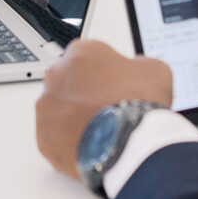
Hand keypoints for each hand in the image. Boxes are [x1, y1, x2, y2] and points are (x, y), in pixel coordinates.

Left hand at [35, 39, 174, 178]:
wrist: (129, 141)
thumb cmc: (139, 103)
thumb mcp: (154, 69)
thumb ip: (138, 65)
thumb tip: (137, 71)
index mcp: (81, 52)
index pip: (87, 57)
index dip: (103, 72)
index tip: (114, 85)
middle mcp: (57, 76)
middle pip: (68, 81)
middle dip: (84, 93)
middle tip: (106, 108)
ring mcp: (47, 107)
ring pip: (58, 110)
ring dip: (73, 117)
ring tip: (99, 131)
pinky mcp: (44, 137)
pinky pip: (54, 137)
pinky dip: (68, 141)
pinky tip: (89, 145)